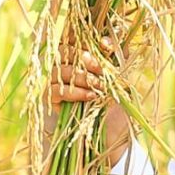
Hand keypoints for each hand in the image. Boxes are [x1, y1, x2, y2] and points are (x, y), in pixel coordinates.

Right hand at [49, 46, 133, 168]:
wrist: (113, 137)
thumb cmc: (119, 104)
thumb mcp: (124, 76)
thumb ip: (119, 55)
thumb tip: (108, 39)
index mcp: (81, 56)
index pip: (76, 37)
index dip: (89, 38)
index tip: (107, 46)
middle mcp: (65, 67)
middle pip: (64, 50)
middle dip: (85, 57)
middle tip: (101, 68)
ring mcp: (56, 83)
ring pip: (60, 70)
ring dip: (83, 77)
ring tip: (101, 86)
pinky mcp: (50, 101)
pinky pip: (56, 90)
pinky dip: (75, 91)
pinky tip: (91, 96)